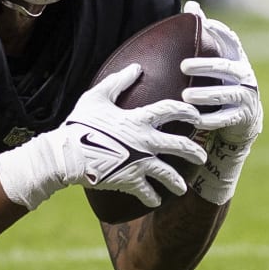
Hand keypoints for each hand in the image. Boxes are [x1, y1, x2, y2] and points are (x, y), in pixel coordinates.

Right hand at [0, 63, 204, 211]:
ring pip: (168, 174)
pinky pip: (146, 192)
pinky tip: (155, 202)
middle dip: (194, 151)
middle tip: (201, 156)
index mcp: (138, 119)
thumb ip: (118, 82)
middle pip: (179, 145)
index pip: (171, 110)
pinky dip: (152, 198)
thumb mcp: (96, 97)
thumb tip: (136, 67)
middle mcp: (145, 141)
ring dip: (177, 182)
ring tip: (182, 189)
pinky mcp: (129, 180)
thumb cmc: (80, 124)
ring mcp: (139, 163)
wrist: (67, 155)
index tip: (196, 116)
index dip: (187, 111)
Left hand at [179, 2, 261, 203]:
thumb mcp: (216, 62)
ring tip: (186, 96)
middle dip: (205, 66)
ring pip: (226, 94)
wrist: (243, 121)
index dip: (221, 32)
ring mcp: (246, 97)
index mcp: (237, 60)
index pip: (232, 41)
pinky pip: (226, 118)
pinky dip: (211, 119)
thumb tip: (192, 5)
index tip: (205, 24)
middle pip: (225, 68)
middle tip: (183, 65)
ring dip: (205, 95)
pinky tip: (195, 119)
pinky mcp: (243, 117)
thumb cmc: (222, 85)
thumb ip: (205, 36)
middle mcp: (244, 76)